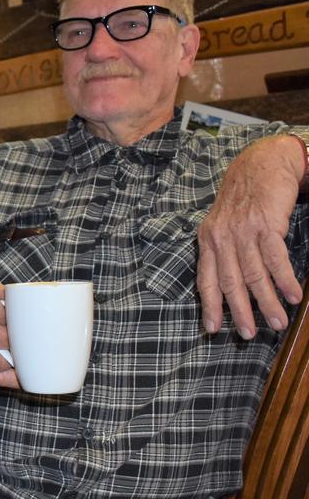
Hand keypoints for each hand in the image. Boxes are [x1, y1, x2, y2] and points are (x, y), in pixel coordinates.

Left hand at [197, 134, 303, 338]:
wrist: (262, 163)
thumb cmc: (244, 197)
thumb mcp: (222, 223)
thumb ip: (222, 250)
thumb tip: (228, 282)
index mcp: (208, 240)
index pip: (206, 279)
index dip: (209, 305)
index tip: (212, 328)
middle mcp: (221, 237)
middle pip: (230, 282)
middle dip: (240, 311)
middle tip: (249, 334)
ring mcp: (243, 232)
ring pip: (254, 275)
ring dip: (268, 302)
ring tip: (278, 322)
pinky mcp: (265, 225)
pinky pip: (275, 259)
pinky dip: (285, 280)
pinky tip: (293, 296)